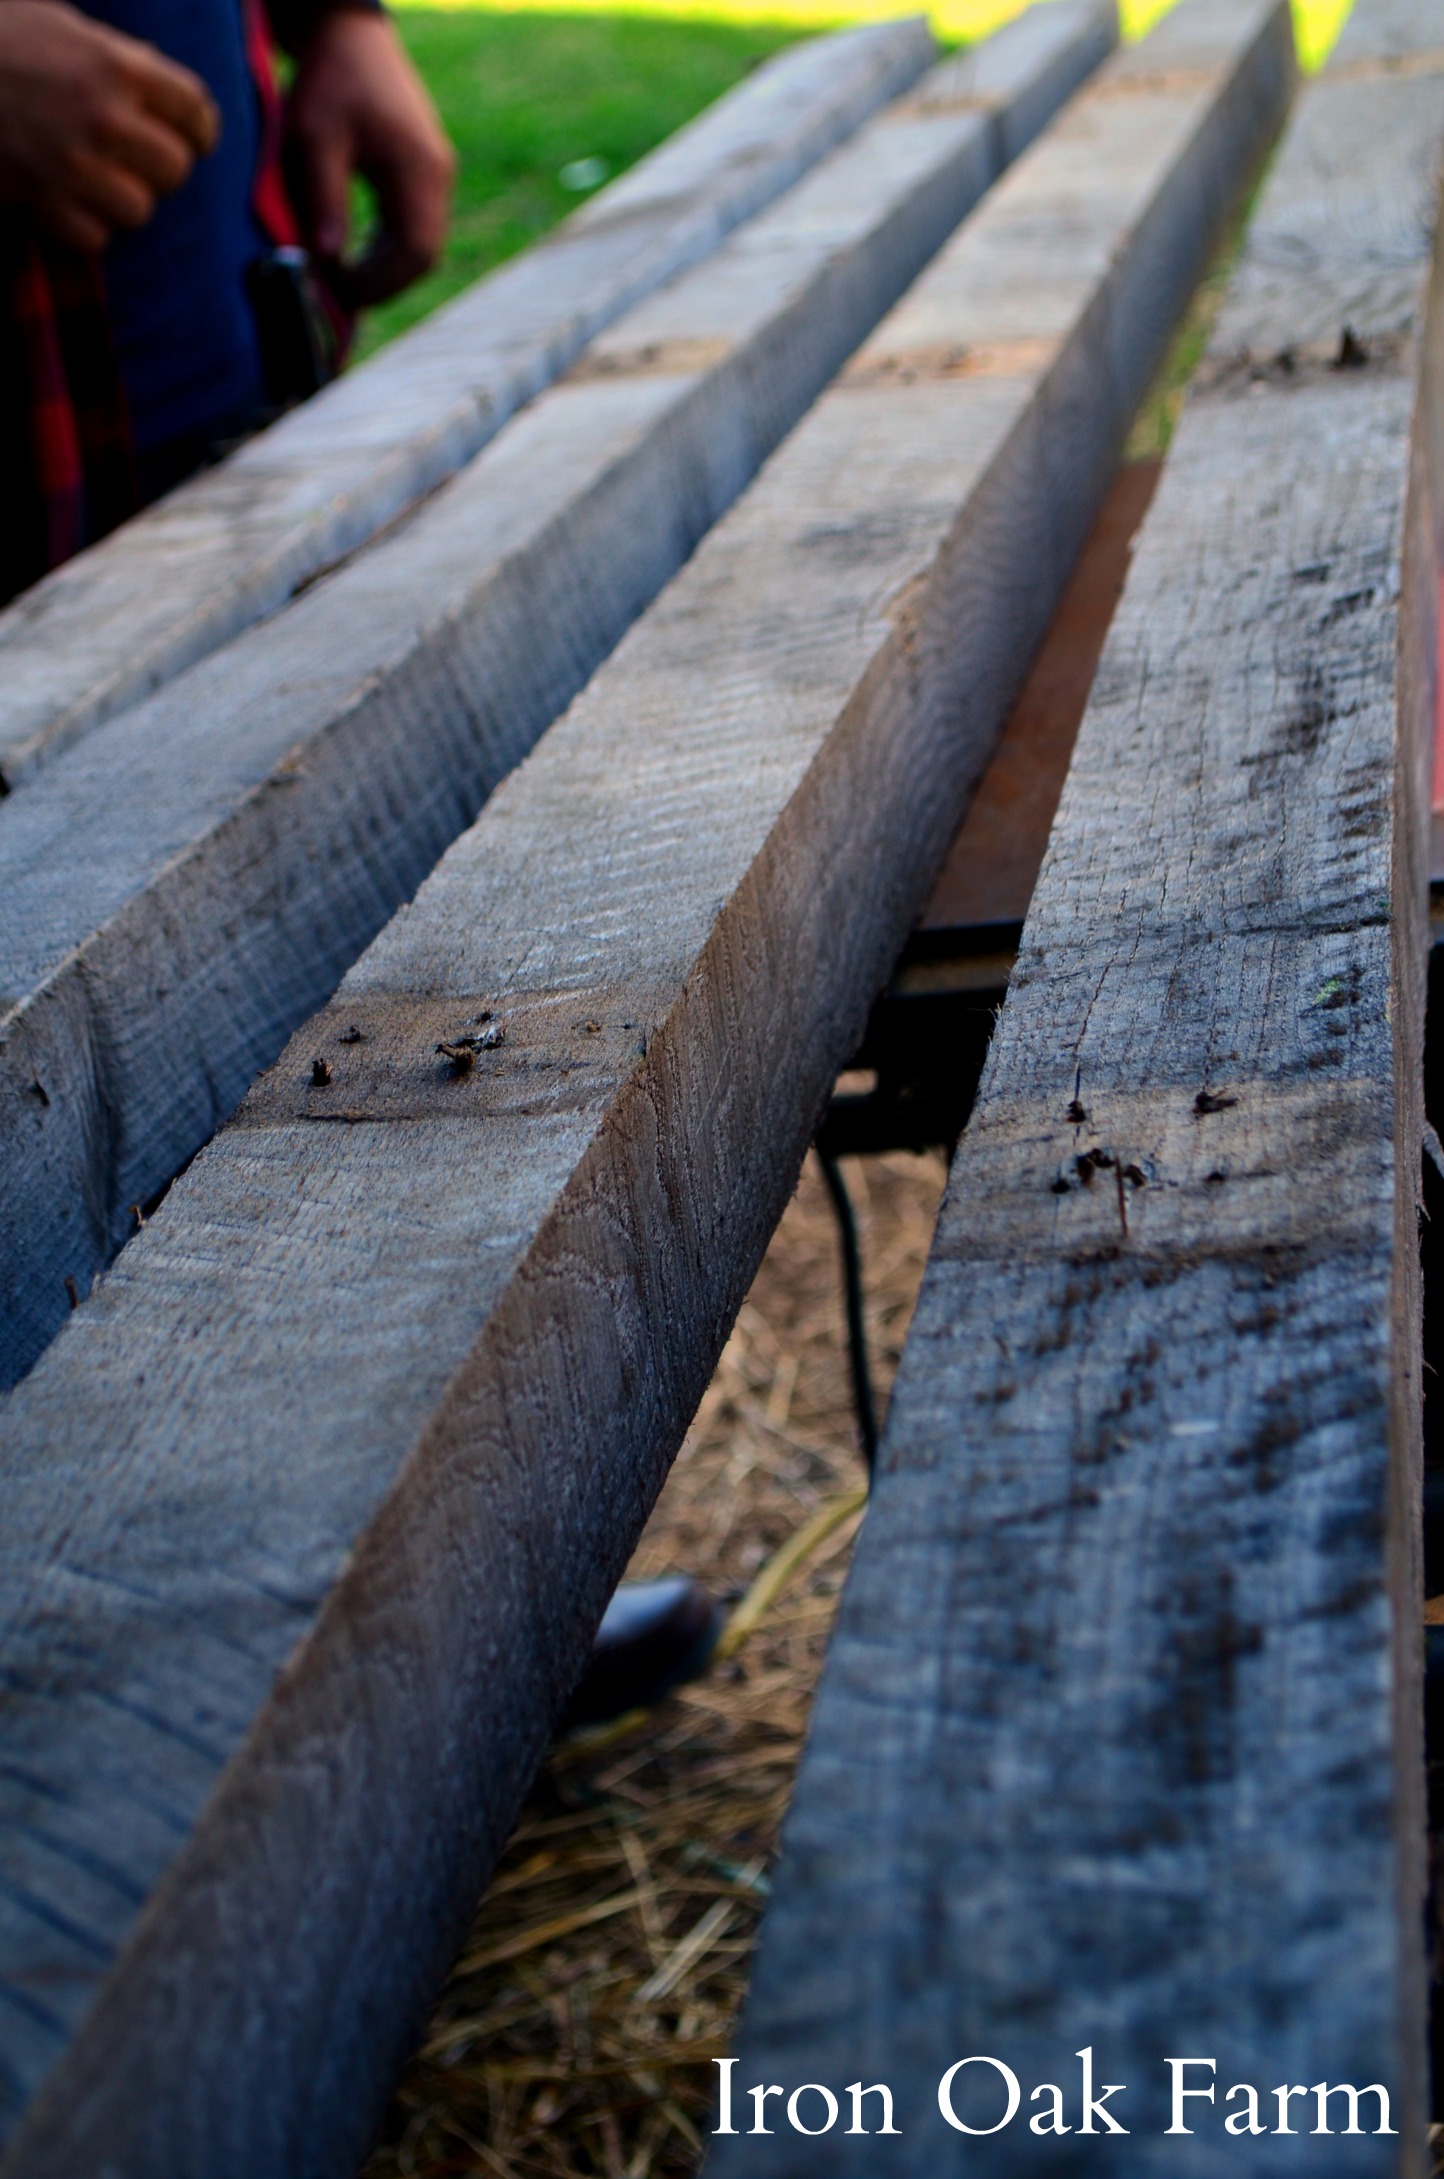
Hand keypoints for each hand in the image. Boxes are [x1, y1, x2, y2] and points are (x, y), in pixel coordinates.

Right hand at [0, 0, 217, 252]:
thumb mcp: (63, 26)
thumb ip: (119, 57)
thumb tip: (161, 78)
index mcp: (115, 64)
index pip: (195, 109)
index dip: (200, 129)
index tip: (194, 137)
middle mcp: (103, 115)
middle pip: (175, 168)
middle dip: (159, 168)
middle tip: (136, 160)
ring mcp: (73, 162)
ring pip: (139, 209)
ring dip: (122, 199)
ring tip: (96, 179)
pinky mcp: (42, 200)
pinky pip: (95, 237)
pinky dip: (84, 226)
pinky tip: (66, 200)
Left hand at [285, 8, 453, 309]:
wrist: (348, 34)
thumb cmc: (329, 79)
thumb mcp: (314, 138)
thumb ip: (324, 199)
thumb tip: (326, 260)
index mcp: (418, 169)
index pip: (416, 252)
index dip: (379, 283)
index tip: (336, 290)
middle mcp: (437, 177)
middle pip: (424, 256)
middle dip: (382, 284)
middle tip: (336, 296)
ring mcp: (435, 176)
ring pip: (421, 246)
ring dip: (385, 270)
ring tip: (341, 280)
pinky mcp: (424, 174)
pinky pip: (414, 228)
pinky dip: (387, 250)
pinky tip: (356, 255)